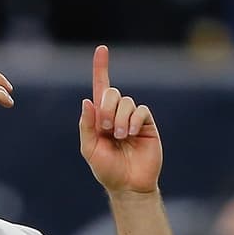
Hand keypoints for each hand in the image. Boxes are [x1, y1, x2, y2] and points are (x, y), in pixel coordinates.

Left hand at [80, 46, 162, 194]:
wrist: (129, 185)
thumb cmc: (107, 170)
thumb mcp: (90, 150)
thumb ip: (87, 126)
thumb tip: (87, 101)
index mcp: (100, 118)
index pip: (100, 88)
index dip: (101, 68)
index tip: (101, 49)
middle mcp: (116, 114)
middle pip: (111, 93)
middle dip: (106, 108)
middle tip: (105, 128)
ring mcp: (132, 118)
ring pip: (126, 102)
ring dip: (120, 119)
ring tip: (120, 137)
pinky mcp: (146, 123)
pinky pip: (141, 110)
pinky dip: (133, 120)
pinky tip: (131, 134)